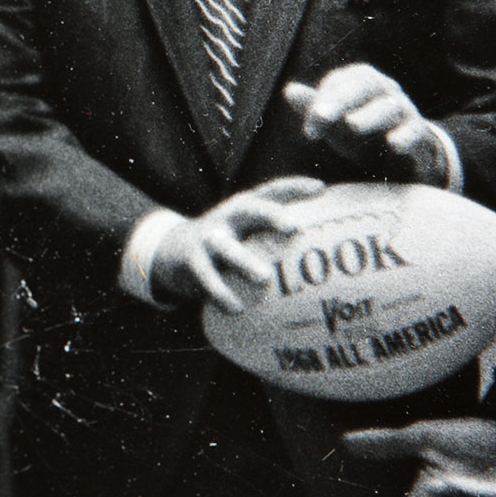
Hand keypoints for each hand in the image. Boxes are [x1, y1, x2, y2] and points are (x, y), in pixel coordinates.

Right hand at [152, 176, 324, 312]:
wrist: (174, 250)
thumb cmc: (227, 240)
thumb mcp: (248, 229)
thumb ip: (277, 228)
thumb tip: (322, 225)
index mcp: (245, 207)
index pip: (271, 191)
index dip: (294, 187)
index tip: (319, 190)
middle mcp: (228, 216)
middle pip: (250, 208)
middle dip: (270, 215)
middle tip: (293, 228)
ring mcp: (208, 236)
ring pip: (225, 246)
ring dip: (243, 260)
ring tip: (263, 278)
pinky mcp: (193, 259)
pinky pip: (206, 276)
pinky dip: (220, 292)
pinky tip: (236, 309)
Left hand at [284, 64, 448, 185]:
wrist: (404, 159)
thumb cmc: (361, 135)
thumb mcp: (335, 125)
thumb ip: (314, 110)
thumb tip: (290, 91)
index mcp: (361, 83)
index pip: (340, 83)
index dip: (322, 101)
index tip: (310, 129)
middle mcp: (384, 91)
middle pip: (366, 85)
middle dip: (342, 99)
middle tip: (321, 115)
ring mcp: (405, 110)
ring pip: (391, 107)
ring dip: (370, 116)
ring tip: (352, 126)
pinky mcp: (420, 135)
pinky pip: (416, 131)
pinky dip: (406, 136)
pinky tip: (394, 145)